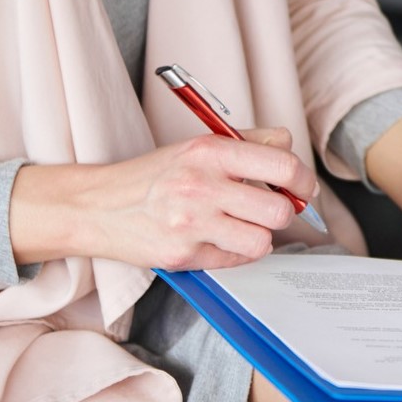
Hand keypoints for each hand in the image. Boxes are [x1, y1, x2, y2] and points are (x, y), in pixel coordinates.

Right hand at [12, 127, 316, 270]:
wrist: (98, 206)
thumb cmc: (154, 175)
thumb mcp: (199, 145)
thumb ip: (249, 142)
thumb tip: (289, 148)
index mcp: (211, 152)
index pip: (282, 165)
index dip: (303, 180)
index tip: (302, 187)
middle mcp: (201, 186)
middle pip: (279, 210)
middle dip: (286, 212)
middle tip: (276, 209)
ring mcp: (191, 224)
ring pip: (263, 240)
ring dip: (261, 236)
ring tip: (245, 225)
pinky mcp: (183, 256)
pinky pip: (236, 259)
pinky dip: (236, 251)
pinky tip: (220, 238)